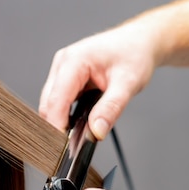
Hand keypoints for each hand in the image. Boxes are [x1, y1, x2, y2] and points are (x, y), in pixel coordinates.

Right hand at [39, 20, 158, 139]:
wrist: (139, 42)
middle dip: (57, 125)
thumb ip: (111, 108)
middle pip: (48, 104)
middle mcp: (63, 63)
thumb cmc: (134, 54)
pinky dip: (65, 114)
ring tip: (77, 135)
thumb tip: (96, 131)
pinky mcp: (66, 78)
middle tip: (72, 146)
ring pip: (50, 104)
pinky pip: (58, 101)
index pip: (56, 100)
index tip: (64, 147)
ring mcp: (62, 70)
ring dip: (60, 120)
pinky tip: (77, 123)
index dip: (57, 125)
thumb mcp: (128, 83)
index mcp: (74, 60)